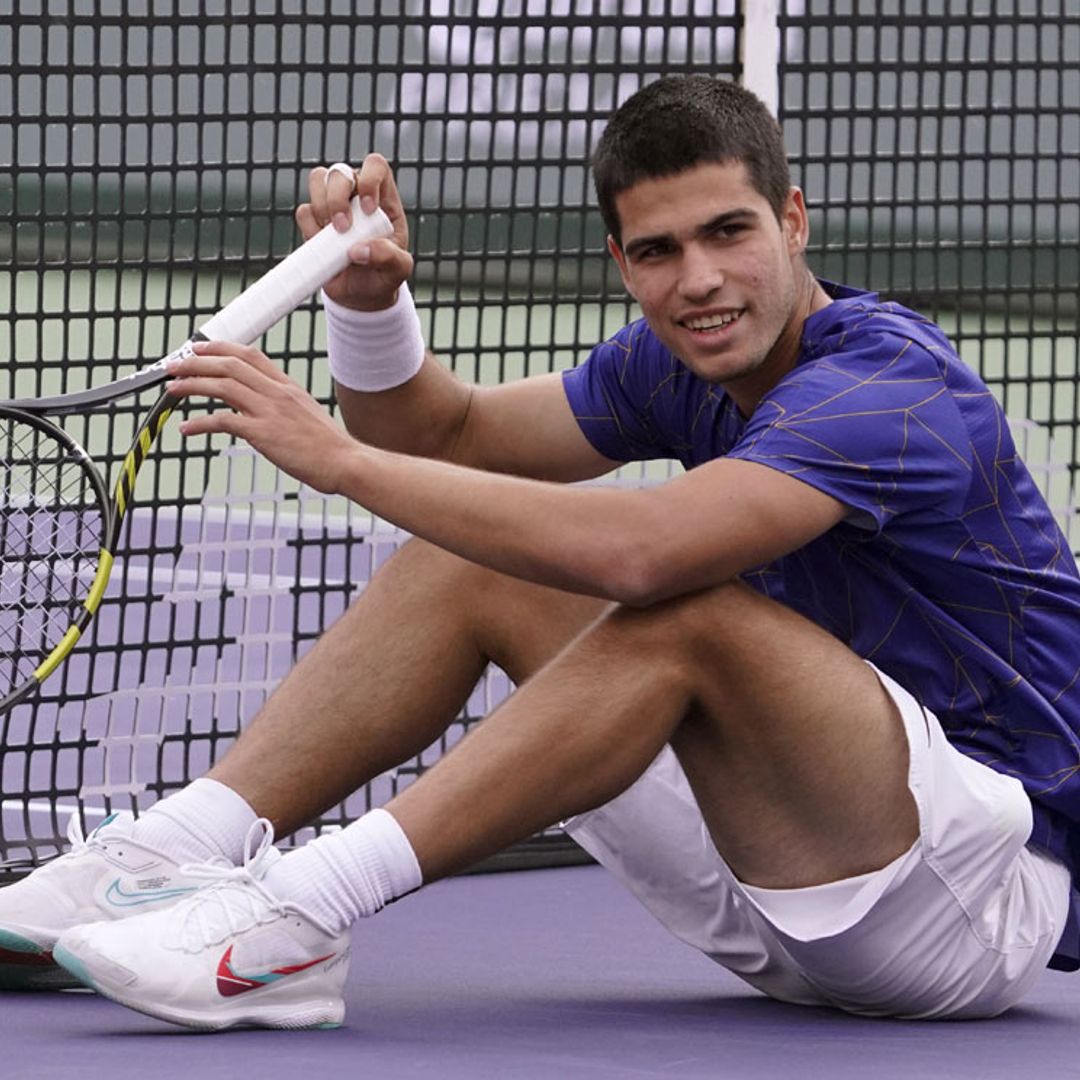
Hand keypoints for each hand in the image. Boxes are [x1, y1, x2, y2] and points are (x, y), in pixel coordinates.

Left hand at [166, 342, 360, 495]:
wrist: (345, 462)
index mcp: (287, 386)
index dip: (220, 348)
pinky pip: (224, 421)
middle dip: (196, 362)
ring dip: (192, 384)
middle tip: (174, 365)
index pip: (249, 355)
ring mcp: (270, 411)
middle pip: (229, 364)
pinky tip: (187, 429)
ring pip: (222, 385)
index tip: (199, 348)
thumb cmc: (329, 446)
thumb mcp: (306, 414)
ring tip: (172, 389)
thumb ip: (283, 405)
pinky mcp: (264, 433)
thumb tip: (262, 408)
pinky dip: (201, 423)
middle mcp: (277, 392)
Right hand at [297, 154, 413, 312]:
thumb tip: (357, 250)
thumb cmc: (385, 275)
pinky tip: (323, 247)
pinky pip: (304, 211)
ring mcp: (333, 204)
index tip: (368, 210)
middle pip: (340, 171)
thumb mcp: (398, 270)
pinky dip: (310, 229)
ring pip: (317, 180)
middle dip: (337, 198)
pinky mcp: (314, 220)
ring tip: (333, 236)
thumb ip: (388, 257)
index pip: (375, 166)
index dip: (369, 179)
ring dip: (321, 208)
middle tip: (342, 229)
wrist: (362, 295)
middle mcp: (356, 193)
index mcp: (383, 197)